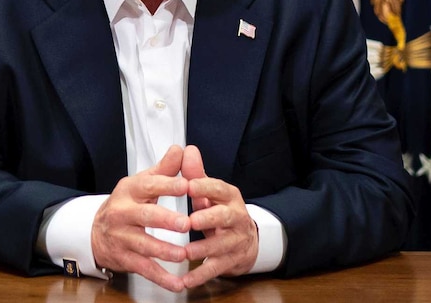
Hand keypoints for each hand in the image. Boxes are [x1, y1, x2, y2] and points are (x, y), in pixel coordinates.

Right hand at [91, 145, 191, 291]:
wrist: (94, 231)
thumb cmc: (127, 203)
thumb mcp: (142, 183)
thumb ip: (164, 169)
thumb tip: (182, 149)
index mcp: (130, 190)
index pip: (149, 185)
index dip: (167, 185)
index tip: (186, 186)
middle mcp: (123, 213)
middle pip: (145, 216)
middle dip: (165, 220)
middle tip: (186, 223)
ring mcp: (122, 237)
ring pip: (144, 245)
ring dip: (164, 251)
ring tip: (183, 255)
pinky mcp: (125, 258)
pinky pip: (144, 268)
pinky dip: (161, 278)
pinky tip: (177, 283)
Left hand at [180, 145, 257, 288]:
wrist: (246, 240)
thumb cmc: (219, 211)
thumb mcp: (210, 192)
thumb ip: (196, 174)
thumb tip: (186, 149)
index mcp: (228, 196)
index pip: (218, 188)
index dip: (204, 187)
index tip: (187, 185)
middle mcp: (236, 217)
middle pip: (225, 216)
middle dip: (208, 218)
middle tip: (190, 221)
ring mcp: (236, 240)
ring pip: (221, 245)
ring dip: (203, 249)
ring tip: (185, 253)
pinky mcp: (232, 260)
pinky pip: (216, 268)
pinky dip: (200, 275)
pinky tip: (184, 281)